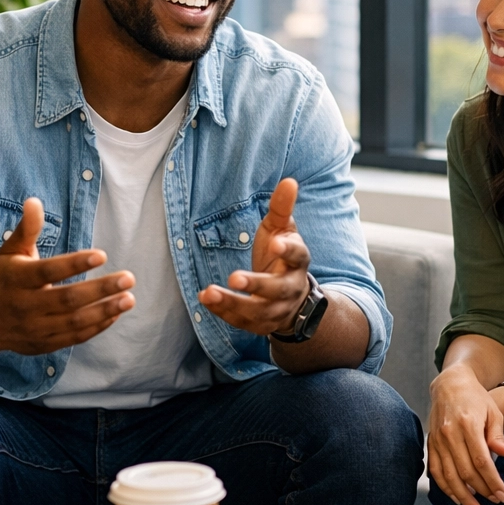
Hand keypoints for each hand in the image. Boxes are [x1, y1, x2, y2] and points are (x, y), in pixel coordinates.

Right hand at [0, 197, 135, 355]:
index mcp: (17, 279)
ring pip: (74, 322)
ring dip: (105, 311)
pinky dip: (97, 326)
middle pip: (67, 299)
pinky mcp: (44, 344)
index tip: (102, 255)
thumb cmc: (4, 279)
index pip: (48, 272)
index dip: (75, 264)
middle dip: (100, 289)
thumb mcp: (10, 252)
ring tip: (129, 298)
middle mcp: (25, 306)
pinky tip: (115, 312)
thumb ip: (27, 229)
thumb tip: (34, 201)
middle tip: (129, 278)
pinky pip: (74, 337)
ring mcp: (35, 328)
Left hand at [198, 178, 311, 335]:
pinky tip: (206, 299)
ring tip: (209, 292)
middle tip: (234, 277)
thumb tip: (289, 181)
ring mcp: (276, 309)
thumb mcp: (282, 230)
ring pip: (257, 311)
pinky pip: (242, 322)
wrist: (293, 300)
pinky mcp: (260, 324)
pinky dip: (223, 312)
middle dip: (256, 284)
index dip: (288, 249)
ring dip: (233, 303)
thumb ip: (282, 208)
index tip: (275, 243)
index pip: (298, 255)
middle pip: (277, 290)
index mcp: (298, 261)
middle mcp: (289, 288)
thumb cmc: (281, 256)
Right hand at [428, 365, 503, 504]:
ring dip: (463, 497)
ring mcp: (437, 440)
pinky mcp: (430, 444)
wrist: (450, 384)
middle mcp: (450, 434)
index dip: (492, 482)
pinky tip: (456, 498)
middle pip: (465, 472)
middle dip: (481, 492)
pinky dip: (445, 487)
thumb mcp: (493, 412)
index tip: (502, 495)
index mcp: (468, 425)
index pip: (481, 461)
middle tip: (495, 502)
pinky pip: (435, 471)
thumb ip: (498, 436)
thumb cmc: (476, 398)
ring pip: (449, 476)